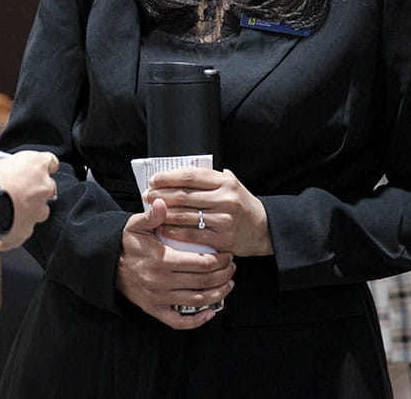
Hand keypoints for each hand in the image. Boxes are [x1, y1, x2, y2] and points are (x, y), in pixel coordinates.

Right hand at [0, 150, 58, 250]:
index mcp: (35, 165)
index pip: (50, 161)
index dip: (40, 166)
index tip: (30, 170)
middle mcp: (43, 187)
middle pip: (46, 187)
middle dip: (34, 190)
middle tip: (14, 192)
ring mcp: (38, 210)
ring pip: (39, 210)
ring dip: (27, 211)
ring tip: (7, 212)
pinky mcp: (28, 230)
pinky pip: (24, 230)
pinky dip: (14, 231)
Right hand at [116, 199, 235, 329]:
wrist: (106, 264)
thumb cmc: (126, 243)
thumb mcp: (135, 224)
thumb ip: (152, 215)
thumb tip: (162, 201)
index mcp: (160, 260)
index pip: (201, 262)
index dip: (220, 259)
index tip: (228, 253)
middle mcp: (160, 282)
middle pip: (203, 282)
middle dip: (223, 275)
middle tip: (232, 266)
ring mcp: (157, 298)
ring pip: (196, 301)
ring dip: (217, 294)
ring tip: (228, 284)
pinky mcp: (153, 310)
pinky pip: (178, 321)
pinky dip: (196, 321)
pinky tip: (209, 313)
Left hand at [146, 167, 273, 256]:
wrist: (263, 228)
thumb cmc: (241, 204)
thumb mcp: (231, 184)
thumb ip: (210, 178)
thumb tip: (178, 173)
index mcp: (225, 182)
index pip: (191, 176)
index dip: (169, 178)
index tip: (154, 180)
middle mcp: (225, 199)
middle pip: (184, 196)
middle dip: (161, 195)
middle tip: (147, 195)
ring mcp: (224, 219)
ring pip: (186, 216)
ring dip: (165, 214)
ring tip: (152, 211)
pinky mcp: (222, 238)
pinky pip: (192, 235)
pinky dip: (175, 231)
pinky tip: (163, 228)